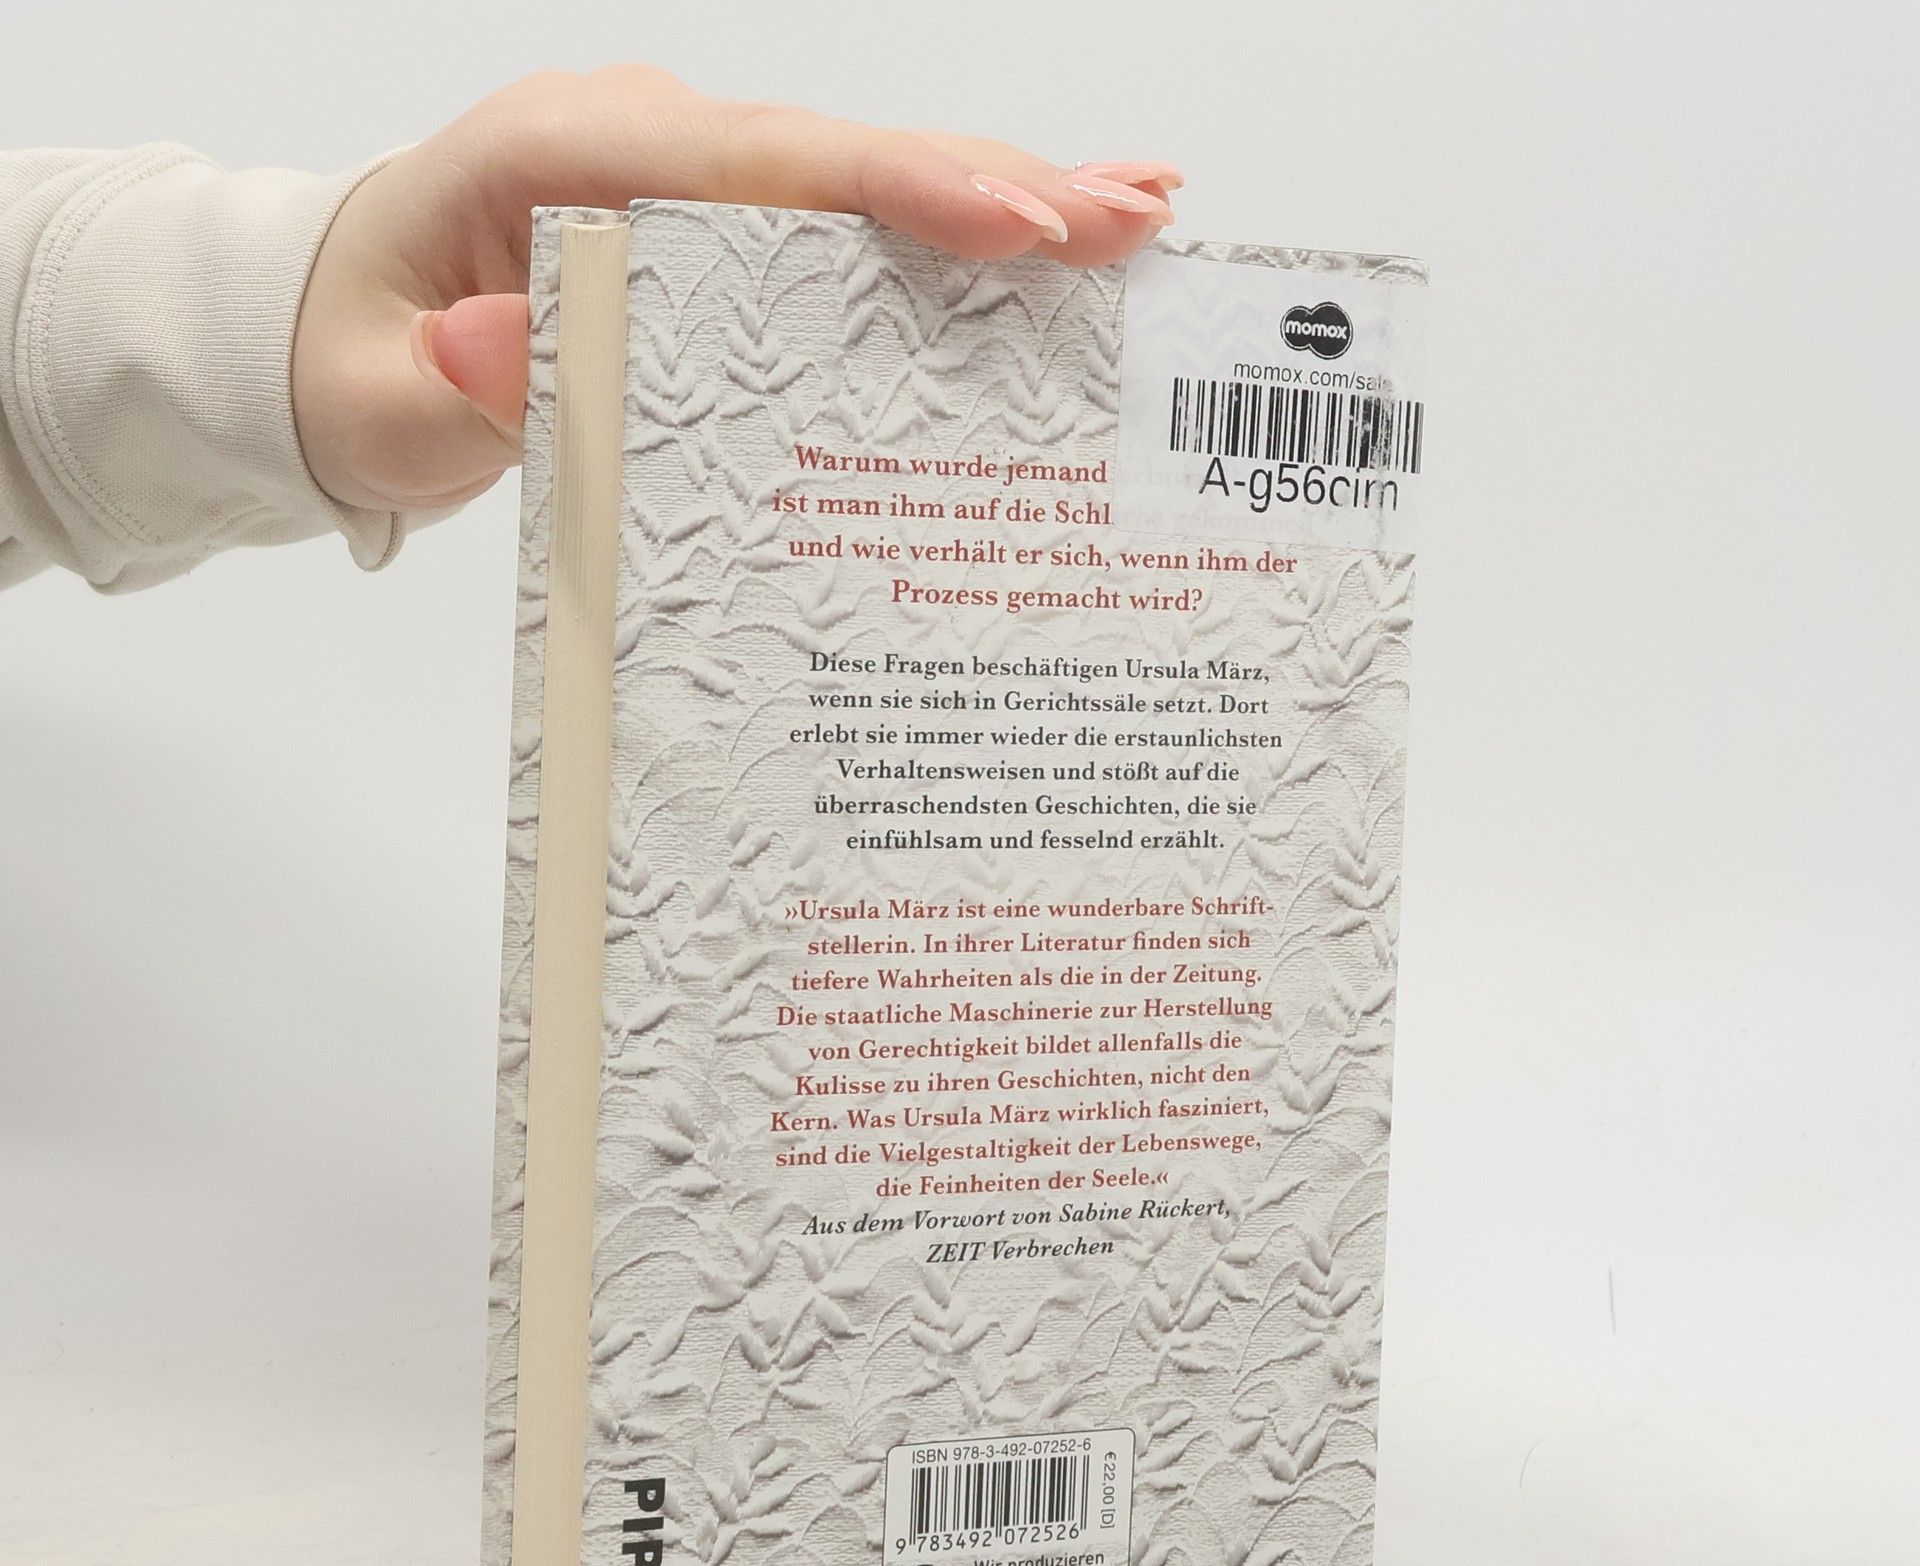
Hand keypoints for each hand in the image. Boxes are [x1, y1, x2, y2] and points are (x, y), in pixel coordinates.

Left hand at [291, 67, 1180, 514]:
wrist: (349, 337)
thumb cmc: (371, 360)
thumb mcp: (381, 398)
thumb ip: (447, 388)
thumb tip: (501, 354)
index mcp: (564, 159)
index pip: (753, 167)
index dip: (893, 191)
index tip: (1010, 219)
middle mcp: (646, 151)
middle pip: (843, 162)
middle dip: (993, 188)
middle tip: (1131, 220)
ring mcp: (695, 188)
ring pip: (865, 188)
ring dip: (1002, 204)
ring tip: (1136, 223)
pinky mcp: (725, 240)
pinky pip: (848, 231)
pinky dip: (949, 239)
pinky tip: (1050, 245)